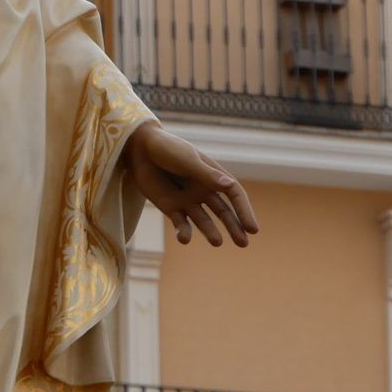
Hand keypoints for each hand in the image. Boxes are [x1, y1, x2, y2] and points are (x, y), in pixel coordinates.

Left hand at [124, 122, 258, 247]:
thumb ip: (206, 174)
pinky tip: (184, 238)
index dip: (244, 210)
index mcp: (212, 175)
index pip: (234, 194)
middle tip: (244, 243)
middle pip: (223, 211)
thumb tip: (229, 185)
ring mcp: (187, 199)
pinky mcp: (170, 207)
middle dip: (234, 226)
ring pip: (204, 220)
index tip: (252, 228)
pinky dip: (184, 232)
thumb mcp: (187, 160)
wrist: (138, 148)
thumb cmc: (166, 149)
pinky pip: (181, 224)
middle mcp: (203, 189)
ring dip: (211, 231)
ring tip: (217, 242)